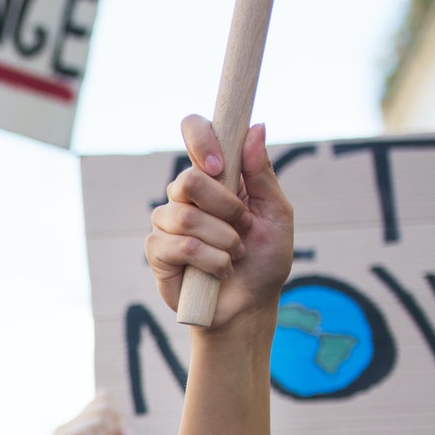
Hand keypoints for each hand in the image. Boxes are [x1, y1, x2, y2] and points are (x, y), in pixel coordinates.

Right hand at [146, 118, 294, 329]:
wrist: (249, 305)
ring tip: (234, 255)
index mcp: (215, 176)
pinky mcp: (157, 252)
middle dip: (225, 207)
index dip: (202, 139)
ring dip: (223, 241)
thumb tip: (256, 128)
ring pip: (186, 217)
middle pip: (187, 180)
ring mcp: (167, 223)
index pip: (195, 132)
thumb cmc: (265, 259)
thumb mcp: (276, 213)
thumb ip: (262, 174)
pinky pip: (181, 246)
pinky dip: (212, 261)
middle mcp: (186, 195)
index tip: (220, 165)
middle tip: (242, 227)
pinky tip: (219, 271)